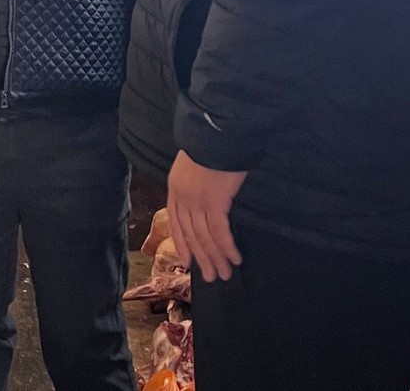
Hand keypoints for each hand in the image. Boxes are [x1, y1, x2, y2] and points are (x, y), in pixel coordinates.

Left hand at [167, 150, 246, 282]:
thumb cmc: (209, 145)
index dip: (182, 244)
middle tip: (212, 277)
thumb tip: (202, 198)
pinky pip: (220, 232)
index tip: (188, 263)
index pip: (175, 222)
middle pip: (191, 234)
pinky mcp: (215, 202)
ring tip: (224, 274)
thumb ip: (193, 182)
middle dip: (202, 258)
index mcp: (174, 188)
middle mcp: (183, 198)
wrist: (215, 133)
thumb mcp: (192, 164)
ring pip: (205, 237)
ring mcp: (198, 201)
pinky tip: (234, 259)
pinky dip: (227, 248)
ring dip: (216, 258)